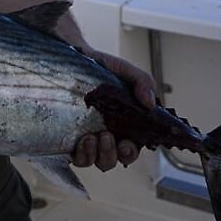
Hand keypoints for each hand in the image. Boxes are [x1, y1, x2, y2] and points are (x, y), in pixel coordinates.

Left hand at [72, 47, 156, 170]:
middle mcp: (106, 134)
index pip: (131, 148)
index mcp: (123, 124)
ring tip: (92, 136)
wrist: (70, 59)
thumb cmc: (99, 67)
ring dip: (98, 154)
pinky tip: (82, 140)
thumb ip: (142, 81)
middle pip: (114, 159)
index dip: (130, 151)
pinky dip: (82, 155)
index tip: (126, 143)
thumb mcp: (124, 70)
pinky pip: (78, 158)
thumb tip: (150, 102)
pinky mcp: (70, 139)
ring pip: (97, 161)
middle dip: (113, 154)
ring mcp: (88, 138)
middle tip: (108, 137)